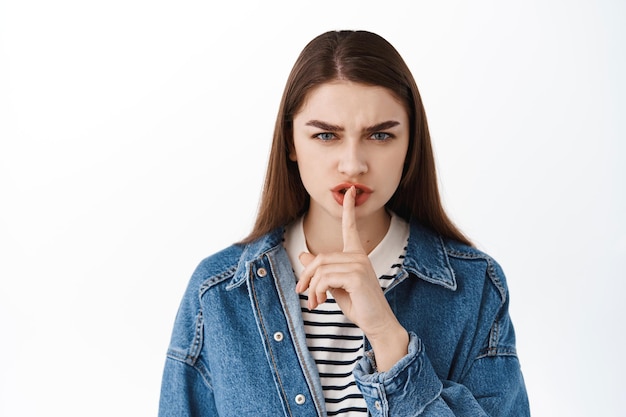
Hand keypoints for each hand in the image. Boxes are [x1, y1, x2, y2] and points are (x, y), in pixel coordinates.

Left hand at [295, 186, 407, 369]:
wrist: (377, 323)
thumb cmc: (359, 305)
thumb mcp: (336, 286)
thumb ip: (322, 270)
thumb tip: (303, 254)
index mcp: (357, 255)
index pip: (350, 227)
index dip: (348, 208)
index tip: (349, 191)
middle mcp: (359, 256)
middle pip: (320, 258)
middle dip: (306, 277)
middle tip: (301, 293)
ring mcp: (359, 264)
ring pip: (320, 269)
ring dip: (311, 288)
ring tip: (314, 302)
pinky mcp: (356, 276)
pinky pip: (325, 278)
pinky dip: (317, 292)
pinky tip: (321, 302)